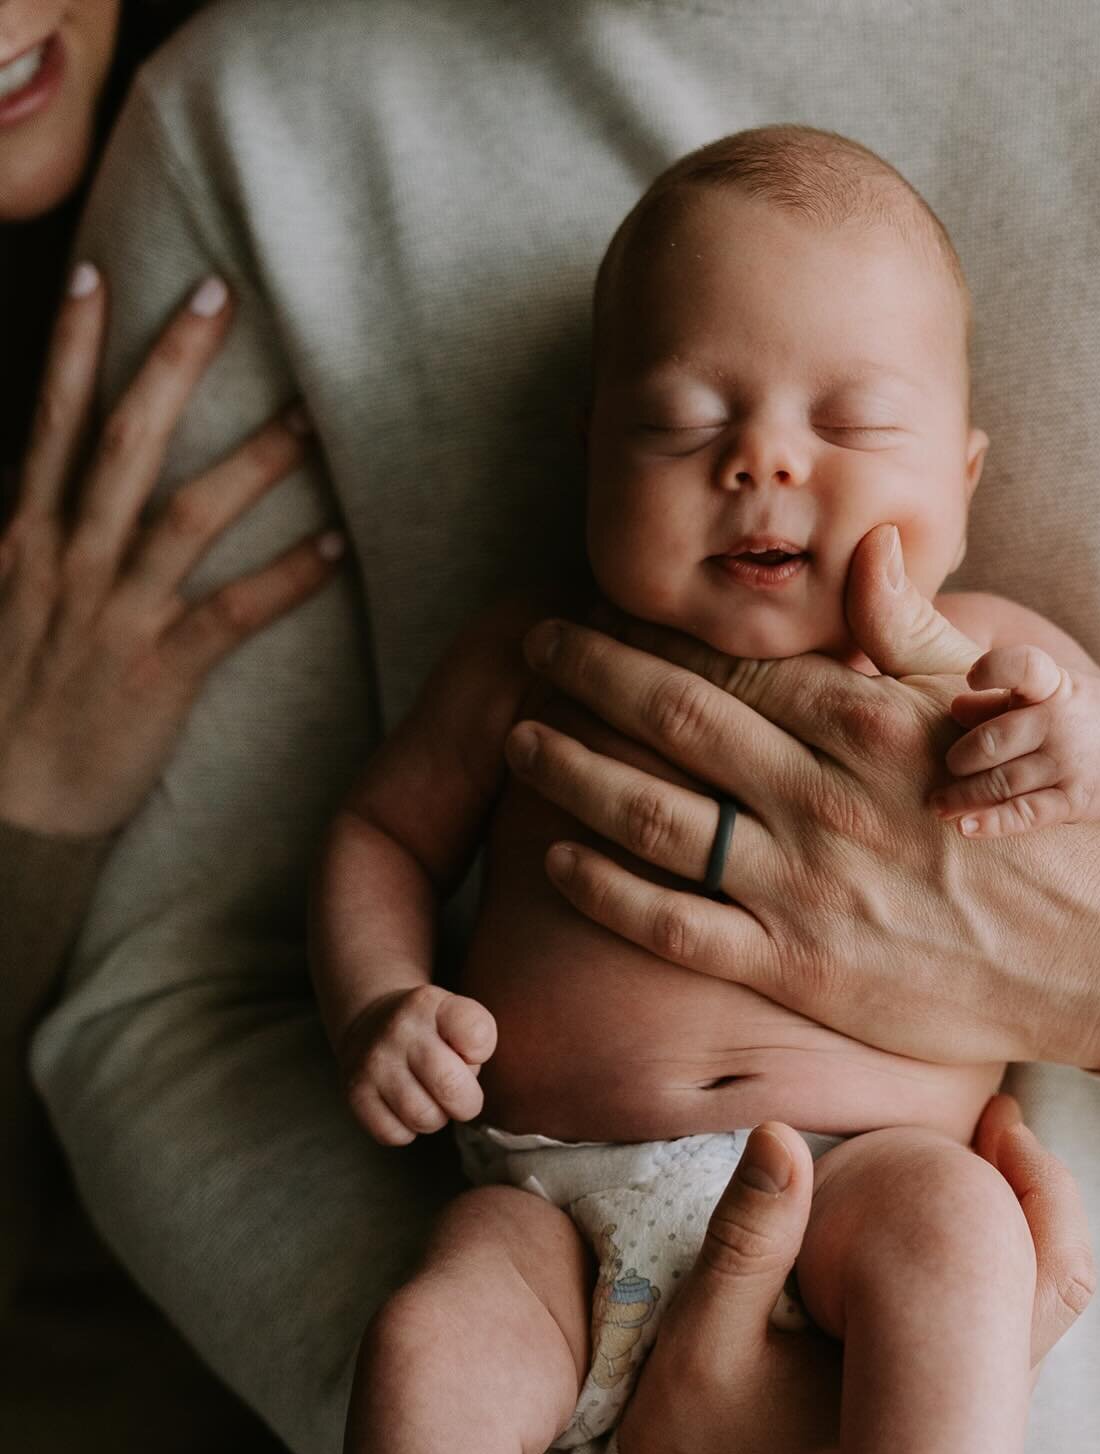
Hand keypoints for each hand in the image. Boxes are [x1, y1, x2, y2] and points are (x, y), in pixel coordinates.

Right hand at [0, 266, 343, 836]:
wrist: (6, 805)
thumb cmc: (10, 703)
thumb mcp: (2, 600)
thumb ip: (29, 534)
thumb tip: (42, 473)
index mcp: (26, 536)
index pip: (50, 421)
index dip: (73, 347)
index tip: (98, 274)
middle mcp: (69, 559)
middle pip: (125, 440)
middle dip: (171, 362)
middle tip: (222, 295)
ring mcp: (116, 612)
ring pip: (189, 514)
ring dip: (255, 460)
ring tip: (313, 416)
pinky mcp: (161, 669)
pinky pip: (234, 611)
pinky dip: (289, 577)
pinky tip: (339, 546)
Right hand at [340, 985, 495, 1145]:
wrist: (370, 1025)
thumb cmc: (430, 1030)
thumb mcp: (457, 1015)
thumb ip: (476, 1043)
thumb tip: (464, 1092)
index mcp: (429, 1004)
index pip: (477, 1035)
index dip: (481, 1052)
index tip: (467, 1050)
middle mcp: (398, 1030)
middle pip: (451, 1087)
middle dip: (466, 1101)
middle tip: (458, 1092)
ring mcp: (373, 1063)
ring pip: (424, 1118)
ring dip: (436, 1117)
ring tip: (429, 1097)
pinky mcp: (355, 1094)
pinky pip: (395, 1134)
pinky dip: (407, 1130)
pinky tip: (404, 1107)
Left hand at [505, 523, 1099, 1071]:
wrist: (1098, 952)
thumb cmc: (1045, 826)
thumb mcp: (989, 714)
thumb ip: (909, 629)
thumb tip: (864, 541)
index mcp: (860, 723)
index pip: (729, 660)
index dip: (650, 632)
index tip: (598, 607)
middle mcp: (816, 794)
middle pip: (672, 719)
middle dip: (589, 675)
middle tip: (531, 646)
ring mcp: (799, 883)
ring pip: (653, 812)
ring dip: (573, 768)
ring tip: (519, 737)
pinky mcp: (795, 964)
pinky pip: (674, 924)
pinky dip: (605, 888)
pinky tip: (556, 857)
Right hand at [618, 1101, 1094, 1453]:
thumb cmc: (686, 1444)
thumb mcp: (705, 1334)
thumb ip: (750, 1236)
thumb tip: (782, 1133)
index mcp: (930, 1390)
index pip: (1040, 1275)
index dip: (1034, 1183)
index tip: (999, 1114)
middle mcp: (957, 1418)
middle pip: (1048, 1290)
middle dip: (1034, 1194)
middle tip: (1001, 1120)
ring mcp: (939, 1430)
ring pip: (1015, 1315)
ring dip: (1006, 1229)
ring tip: (979, 1150)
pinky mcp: (909, 1431)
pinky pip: (972, 1335)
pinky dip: (971, 1266)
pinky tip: (927, 1223)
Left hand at [932, 643, 1099, 835]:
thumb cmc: (1082, 714)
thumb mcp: (1049, 695)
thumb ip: (998, 701)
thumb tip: (954, 709)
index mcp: (1054, 685)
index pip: (1025, 666)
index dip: (995, 668)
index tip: (972, 676)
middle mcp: (1063, 721)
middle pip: (994, 740)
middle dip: (960, 758)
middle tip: (948, 767)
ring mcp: (1070, 763)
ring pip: (1001, 782)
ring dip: (962, 796)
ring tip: (938, 804)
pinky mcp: (1076, 800)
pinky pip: (1026, 814)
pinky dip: (992, 823)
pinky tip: (966, 827)